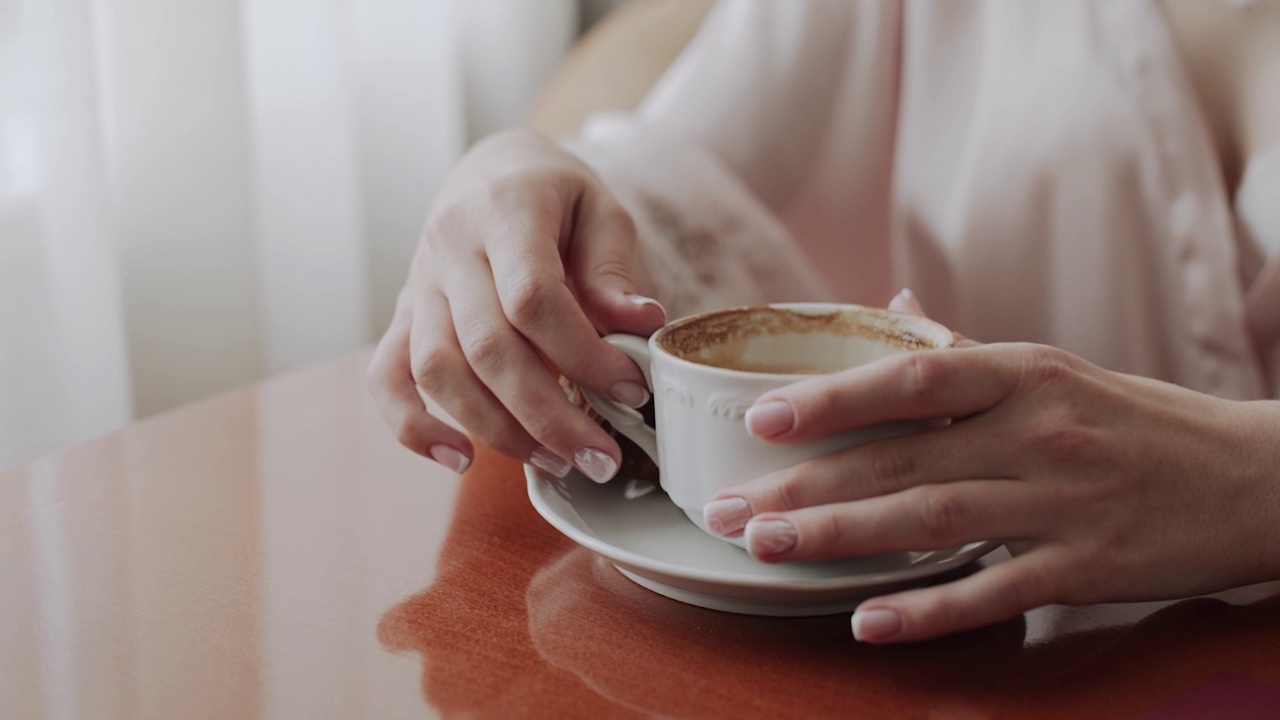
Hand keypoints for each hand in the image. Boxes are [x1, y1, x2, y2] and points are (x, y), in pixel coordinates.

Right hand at [367, 129, 665, 479]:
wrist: (492, 171)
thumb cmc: (557, 197)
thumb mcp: (601, 211)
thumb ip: (614, 269)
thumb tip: (641, 325)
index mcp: (505, 211)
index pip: (533, 297)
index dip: (584, 355)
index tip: (632, 391)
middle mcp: (450, 248)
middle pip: (487, 346)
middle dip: (549, 414)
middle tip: (601, 456)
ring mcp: (418, 285)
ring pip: (437, 371)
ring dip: (496, 429)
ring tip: (556, 462)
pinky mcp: (402, 317)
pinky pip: (385, 377)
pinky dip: (413, 426)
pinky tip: (460, 459)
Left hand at [703, 291, 1279, 642]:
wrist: (1252, 478)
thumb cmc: (1133, 420)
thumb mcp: (1053, 369)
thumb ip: (962, 352)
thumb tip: (886, 310)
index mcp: (1021, 373)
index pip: (909, 379)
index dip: (829, 399)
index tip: (758, 418)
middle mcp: (1035, 431)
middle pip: (898, 457)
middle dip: (802, 485)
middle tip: (727, 508)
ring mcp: (1062, 502)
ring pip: (930, 520)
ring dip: (839, 538)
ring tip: (767, 549)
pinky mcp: (1087, 568)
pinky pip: (995, 591)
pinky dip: (929, 610)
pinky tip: (868, 622)